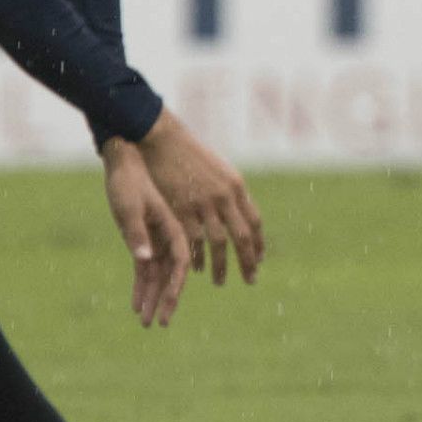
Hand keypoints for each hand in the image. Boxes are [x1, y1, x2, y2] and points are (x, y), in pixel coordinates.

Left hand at [100, 139, 189, 325]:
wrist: (122, 163)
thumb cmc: (128, 181)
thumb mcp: (129, 206)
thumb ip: (137, 232)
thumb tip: (144, 260)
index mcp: (172, 227)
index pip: (179, 264)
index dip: (175, 287)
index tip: (167, 308)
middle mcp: (168, 237)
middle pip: (169, 276)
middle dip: (163, 301)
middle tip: (157, 325)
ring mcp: (156, 240)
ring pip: (156, 276)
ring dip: (150, 298)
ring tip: (143, 322)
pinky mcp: (143, 241)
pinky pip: (143, 269)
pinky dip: (140, 287)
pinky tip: (135, 305)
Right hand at [136, 110, 263, 285]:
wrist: (162, 141)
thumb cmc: (189, 155)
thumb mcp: (218, 170)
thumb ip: (230, 192)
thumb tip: (240, 212)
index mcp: (236, 186)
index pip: (254, 222)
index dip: (258, 244)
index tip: (258, 260)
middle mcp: (224, 196)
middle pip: (242, 237)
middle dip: (248, 262)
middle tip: (250, 280)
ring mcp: (203, 203)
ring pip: (219, 243)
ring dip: (220, 266)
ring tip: (220, 281)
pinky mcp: (181, 209)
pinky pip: (194, 241)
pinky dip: (197, 257)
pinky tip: (197, 268)